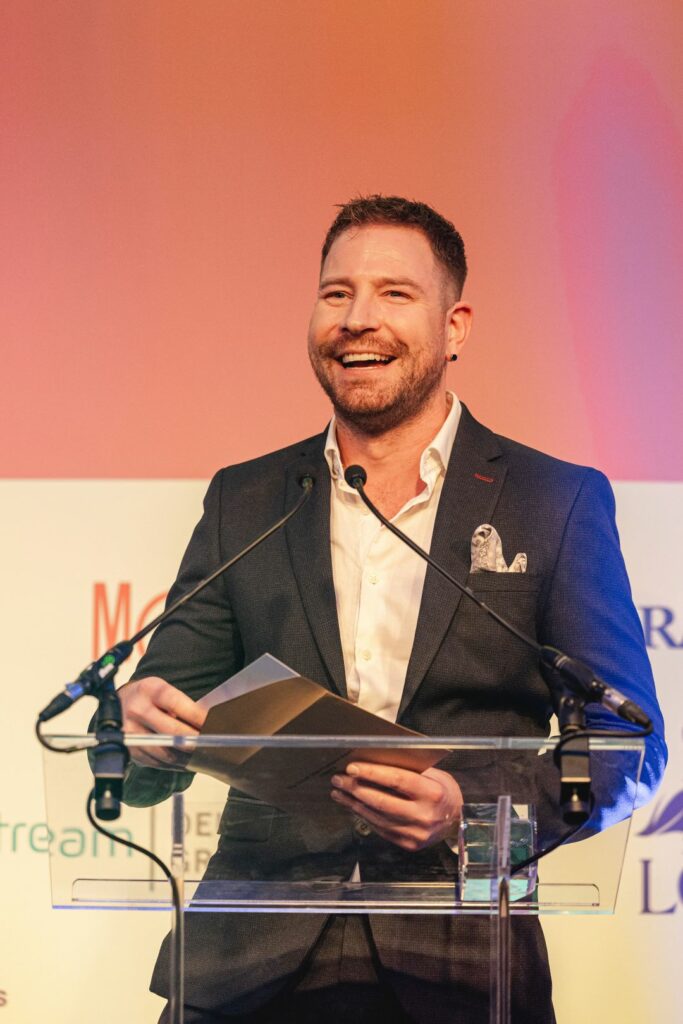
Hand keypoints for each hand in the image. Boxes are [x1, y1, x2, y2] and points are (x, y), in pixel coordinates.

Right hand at [118, 677, 206, 767]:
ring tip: (204, 755)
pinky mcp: (130, 751)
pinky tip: (187, 761)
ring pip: (166, 752)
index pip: (177, 704)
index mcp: (149, 690)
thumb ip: (180, 704)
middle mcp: (137, 710)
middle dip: (196, 740)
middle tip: (213, 744)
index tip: (214, 724)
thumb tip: (207, 723)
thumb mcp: (161, 689)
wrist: (116, 704)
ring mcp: (131, 733)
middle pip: (172, 732)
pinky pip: (158, 763)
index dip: (198, 716)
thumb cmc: (148, 697)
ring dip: (188, 756)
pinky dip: (176, 764)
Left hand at [330, 762, 462, 851]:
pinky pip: (381, 829)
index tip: (352, 767)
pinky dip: (364, 815)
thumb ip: (407, 770)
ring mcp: (416, 833)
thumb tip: (372, 760)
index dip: (373, 773)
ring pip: (377, 817)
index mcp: (432, 793)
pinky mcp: (409, 845)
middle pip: (382, 801)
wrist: (457, 820)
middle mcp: (424, 816)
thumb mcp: (432, 775)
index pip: (398, 780)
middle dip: (356, 789)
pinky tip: (354, 805)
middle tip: (338, 779)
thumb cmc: (441, 790)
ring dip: (354, 804)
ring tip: (340, 792)